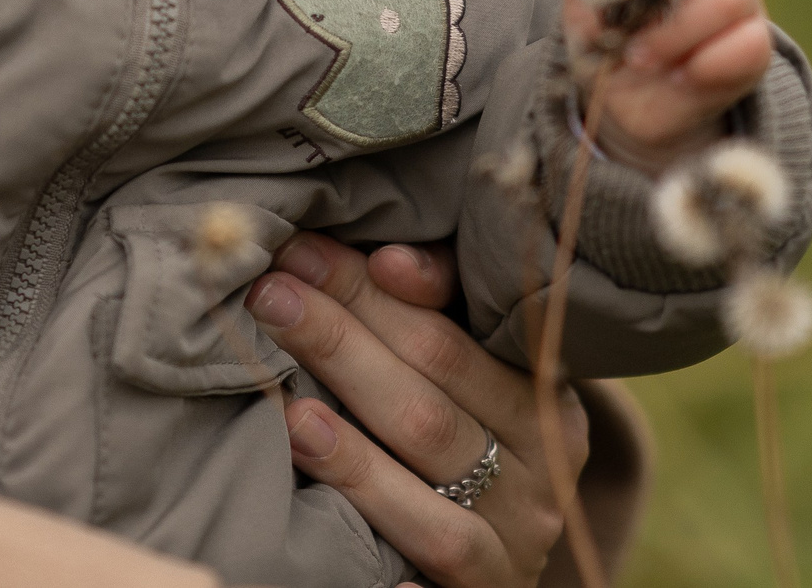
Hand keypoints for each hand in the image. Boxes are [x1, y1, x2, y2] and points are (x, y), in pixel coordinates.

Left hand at [247, 233, 582, 587]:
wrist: (510, 542)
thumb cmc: (472, 424)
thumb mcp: (471, 365)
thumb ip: (439, 305)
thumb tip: (387, 260)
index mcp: (541, 391)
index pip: (454, 336)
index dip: (380, 295)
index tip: (307, 254)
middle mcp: (541, 464)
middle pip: (429, 405)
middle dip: (342, 344)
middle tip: (270, 298)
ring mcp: (516, 535)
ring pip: (430, 494)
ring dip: (352, 455)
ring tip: (290, 412)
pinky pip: (442, 568)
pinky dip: (398, 568)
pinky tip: (341, 537)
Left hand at [564, 0, 772, 175]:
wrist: (626, 105)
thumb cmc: (605, 40)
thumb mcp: (584, 5)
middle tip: (635, 15)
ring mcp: (739, 3)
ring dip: (677, 31)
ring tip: (640, 58)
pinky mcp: (754, 49)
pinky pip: (750, 44)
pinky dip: (708, 64)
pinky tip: (678, 78)